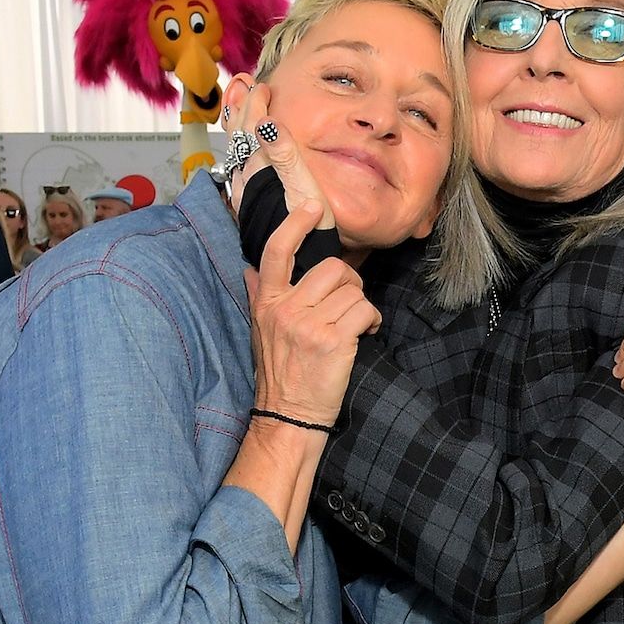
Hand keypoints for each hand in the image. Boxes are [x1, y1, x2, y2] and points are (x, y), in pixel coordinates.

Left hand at [222, 76, 333, 227]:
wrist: (301, 270)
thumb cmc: (309, 232)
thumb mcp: (303, 189)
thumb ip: (284, 155)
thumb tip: (266, 123)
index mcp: (260, 170)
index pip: (252, 128)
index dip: (256, 104)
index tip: (263, 87)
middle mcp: (248, 181)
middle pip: (239, 137)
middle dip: (242, 108)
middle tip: (244, 84)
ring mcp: (248, 195)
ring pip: (237, 151)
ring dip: (238, 126)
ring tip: (236, 105)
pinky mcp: (252, 207)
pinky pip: (240, 167)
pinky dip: (241, 148)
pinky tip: (244, 151)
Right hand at [247, 200, 380, 427]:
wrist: (288, 417)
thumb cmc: (280, 373)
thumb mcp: (260, 331)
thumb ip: (259, 296)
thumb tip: (250, 269)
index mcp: (267, 302)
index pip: (277, 251)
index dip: (296, 223)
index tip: (312, 206)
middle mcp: (286, 309)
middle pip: (332, 268)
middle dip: (349, 282)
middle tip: (348, 302)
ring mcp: (309, 325)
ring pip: (352, 290)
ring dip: (361, 306)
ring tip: (355, 325)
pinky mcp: (334, 341)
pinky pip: (365, 311)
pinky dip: (373, 321)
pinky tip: (365, 334)